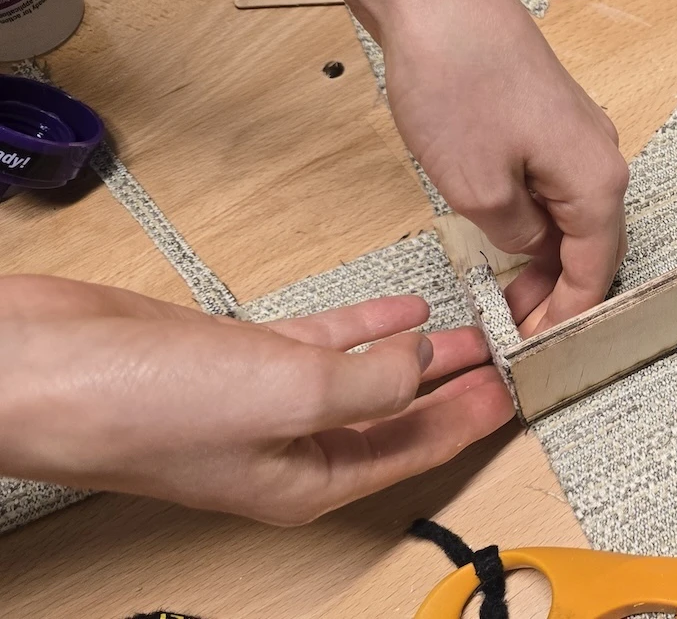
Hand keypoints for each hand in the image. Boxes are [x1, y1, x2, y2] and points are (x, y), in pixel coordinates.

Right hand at [0, 275, 513, 525]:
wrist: (42, 366)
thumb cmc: (141, 408)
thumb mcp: (290, 393)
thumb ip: (371, 383)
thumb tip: (424, 367)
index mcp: (307, 480)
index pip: (414, 453)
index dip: (470, 422)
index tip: (515, 395)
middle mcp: (288, 447)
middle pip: (397, 418)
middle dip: (454, 389)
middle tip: (504, 360)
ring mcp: (260, 400)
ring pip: (363, 376)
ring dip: (416, 352)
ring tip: (468, 330)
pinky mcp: (233, 356)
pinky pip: (321, 341)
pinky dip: (364, 325)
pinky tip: (400, 309)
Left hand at [375, 0, 628, 334]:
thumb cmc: (456, 83)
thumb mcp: (476, 190)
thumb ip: (513, 236)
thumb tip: (526, 243)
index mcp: (597, 181)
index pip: (596, 272)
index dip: (566, 320)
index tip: (536, 354)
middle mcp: (601, 154)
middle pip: (592, 243)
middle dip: (557, 292)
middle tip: (513, 330)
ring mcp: (576, 129)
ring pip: (571, 212)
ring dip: (542, 256)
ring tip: (502, 291)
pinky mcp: (546, 110)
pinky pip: (552, 180)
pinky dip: (533, 216)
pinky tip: (499, 230)